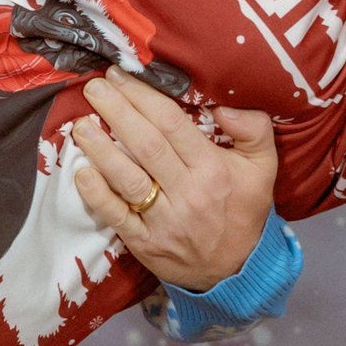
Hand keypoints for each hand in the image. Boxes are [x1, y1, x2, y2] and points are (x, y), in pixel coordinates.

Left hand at [71, 68, 280, 292]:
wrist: (238, 269)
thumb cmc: (244, 209)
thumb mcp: (263, 167)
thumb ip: (254, 129)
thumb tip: (225, 105)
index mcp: (214, 168)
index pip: (172, 124)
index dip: (143, 97)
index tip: (121, 76)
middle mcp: (188, 193)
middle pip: (146, 145)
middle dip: (117, 112)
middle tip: (94, 88)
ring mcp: (165, 220)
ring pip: (128, 179)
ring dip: (101, 150)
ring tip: (81, 125)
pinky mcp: (145, 243)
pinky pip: (117, 217)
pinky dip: (97, 196)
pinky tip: (82, 173)